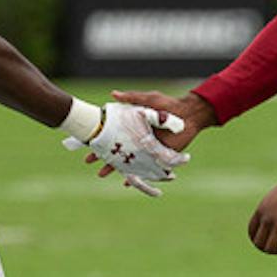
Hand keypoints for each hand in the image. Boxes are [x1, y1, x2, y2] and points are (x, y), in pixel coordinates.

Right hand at [86, 90, 213, 185]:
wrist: (189, 114)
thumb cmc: (169, 105)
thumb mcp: (149, 99)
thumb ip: (132, 97)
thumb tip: (112, 94)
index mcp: (134, 126)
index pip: (113, 134)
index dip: (100, 139)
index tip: (87, 142)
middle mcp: (138, 139)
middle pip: (117, 150)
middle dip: (102, 156)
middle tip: (89, 161)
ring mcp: (147, 149)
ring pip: (127, 161)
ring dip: (115, 168)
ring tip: (102, 174)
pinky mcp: (157, 156)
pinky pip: (145, 169)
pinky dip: (137, 176)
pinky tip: (126, 183)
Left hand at [247, 180, 276, 256]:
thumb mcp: (273, 198)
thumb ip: (268, 211)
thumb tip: (269, 224)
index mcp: (261, 210)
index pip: (251, 231)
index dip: (256, 240)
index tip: (264, 242)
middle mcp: (267, 219)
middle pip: (258, 243)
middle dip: (265, 248)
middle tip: (274, 248)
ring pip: (270, 248)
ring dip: (275, 252)